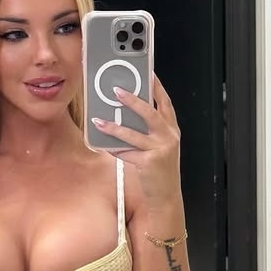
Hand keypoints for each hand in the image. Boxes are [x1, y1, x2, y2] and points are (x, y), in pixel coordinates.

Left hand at [91, 74, 181, 208]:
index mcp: (172, 130)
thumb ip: (148, 132)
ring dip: (114, 126)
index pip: (165, 103)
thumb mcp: (160, 148)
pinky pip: (127, 152)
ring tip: (99, 120)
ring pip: (133, 133)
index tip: (147, 73)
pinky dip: (115, 149)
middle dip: (133, 100)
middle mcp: (168, 137)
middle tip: (117, 91)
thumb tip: (125, 117)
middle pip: (150, 113)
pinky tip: (104, 145)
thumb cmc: (160, 171)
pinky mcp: (149, 163)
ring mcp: (160, 150)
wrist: (166, 197)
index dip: (157, 87)